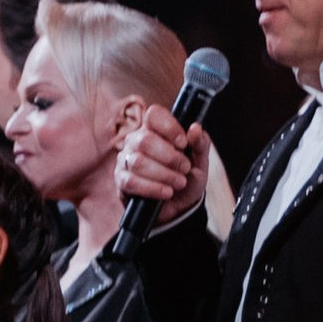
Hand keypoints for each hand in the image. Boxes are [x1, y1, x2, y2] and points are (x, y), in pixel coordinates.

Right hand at [116, 103, 205, 221]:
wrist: (180, 206)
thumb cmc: (188, 178)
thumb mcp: (200, 162)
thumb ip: (200, 144)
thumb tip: (195, 128)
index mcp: (155, 129)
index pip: (154, 115)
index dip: (169, 127)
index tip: (183, 143)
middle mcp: (136, 141)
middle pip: (145, 140)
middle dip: (169, 157)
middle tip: (185, 168)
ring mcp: (126, 160)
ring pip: (138, 162)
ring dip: (164, 174)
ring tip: (179, 183)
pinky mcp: (121, 180)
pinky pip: (131, 181)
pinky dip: (153, 188)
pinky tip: (166, 192)